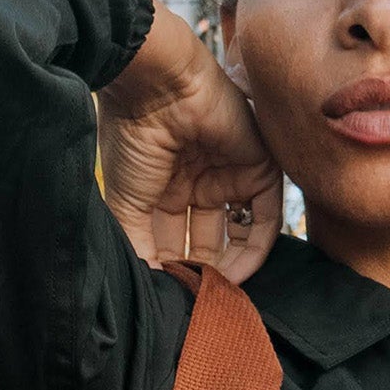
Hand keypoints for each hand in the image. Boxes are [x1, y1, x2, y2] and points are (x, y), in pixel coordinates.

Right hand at [98, 6, 281, 283]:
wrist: (155, 86)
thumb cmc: (130, 139)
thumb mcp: (125, 204)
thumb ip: (138, 248)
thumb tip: (147, 289)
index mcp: (161, 189)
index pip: (173, 242)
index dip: (172, 272)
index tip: (168, 301)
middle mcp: (196, 183)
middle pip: (205, 242)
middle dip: (201, 273)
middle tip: (196, 304)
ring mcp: (227, 174)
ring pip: (235, 234)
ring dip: (228, 268)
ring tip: (216, 295)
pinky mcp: (258, 166)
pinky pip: (265, 218)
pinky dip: (254, 250)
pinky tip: (237, 276)